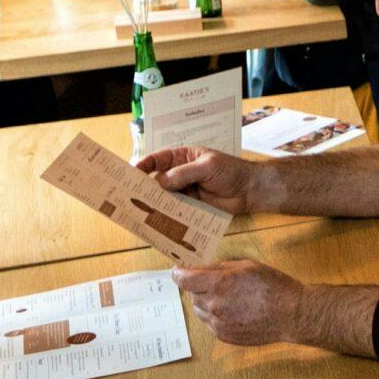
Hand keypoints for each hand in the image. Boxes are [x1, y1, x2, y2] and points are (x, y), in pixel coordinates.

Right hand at [136, 145, 274, 215]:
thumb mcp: (207, 166)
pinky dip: (165, 215)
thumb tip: (160, 182)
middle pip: (156, 180)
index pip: (157, 159)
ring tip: (139, 211)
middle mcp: (179, 173)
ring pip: (163, 197)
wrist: (250, 190)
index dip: (143, 165)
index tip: (130, 174)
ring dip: (153, 203)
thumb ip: (184, 173)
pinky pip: (174, 210)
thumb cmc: (231, 171)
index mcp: (182, 157)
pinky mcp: (190, 206)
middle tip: (128, 197)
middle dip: (143, 187)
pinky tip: (157, 220)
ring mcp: (184, 190)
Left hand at [171, 259, 312, 345]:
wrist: (291, 314)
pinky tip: (233, 310)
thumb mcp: (248, 266)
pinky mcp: (223, 336)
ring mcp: (217, 323)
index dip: (179, 273)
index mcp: (218, 284)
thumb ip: (221, 266)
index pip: (184, 279)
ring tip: (226, 297)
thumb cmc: (273, 286)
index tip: (179, 270)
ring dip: (206, 302)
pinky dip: (215, 316)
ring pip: (200, 310)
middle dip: (198, 286)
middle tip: (213, 282)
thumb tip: (204, 268)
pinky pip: (210, 323)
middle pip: (192, 294)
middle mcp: (213, 305)